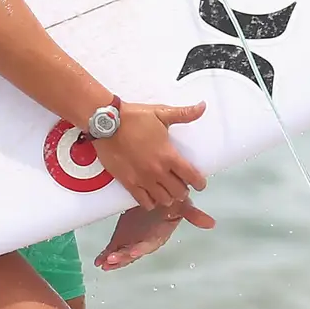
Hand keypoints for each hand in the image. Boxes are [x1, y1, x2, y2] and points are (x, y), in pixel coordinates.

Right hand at [91, 101, 207, 208]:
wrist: (107, 123)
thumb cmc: (134, 117)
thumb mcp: (161, 113)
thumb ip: (184, 114)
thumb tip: (202, 106)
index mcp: (168, 155)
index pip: (192, 177)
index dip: (199, 183)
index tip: (199, 183)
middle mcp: (157, 171)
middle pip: (179, 192)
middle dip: (184, 190)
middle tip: (181, 184)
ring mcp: (142, 179)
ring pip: (163, 200)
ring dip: (168, 197)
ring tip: (167, 191)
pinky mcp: (128, 183)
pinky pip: (143, 201)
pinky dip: (150, 202)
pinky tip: (151, 196)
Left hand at [97, 200, 215, 270]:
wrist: (157, 199)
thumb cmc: (170, 203)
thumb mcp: (182, 206)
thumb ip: (194, 215)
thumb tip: (212, 223)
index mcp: (157, 236)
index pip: (149, 245)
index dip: (141, 248)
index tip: (134, 251)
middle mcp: (144, 242)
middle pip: (133, 252)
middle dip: (123, 257)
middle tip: (111, 260)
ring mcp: (131, 242)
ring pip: (122, 254)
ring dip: (113, 259)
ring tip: (104, 263)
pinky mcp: (121, 239)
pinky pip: (112, 249)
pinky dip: (105, 255)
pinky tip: (98, 260)